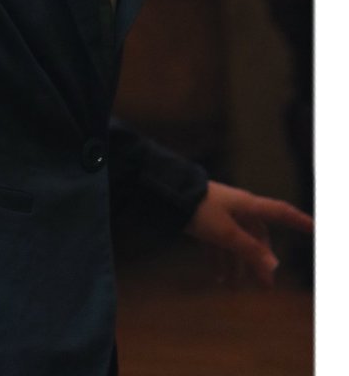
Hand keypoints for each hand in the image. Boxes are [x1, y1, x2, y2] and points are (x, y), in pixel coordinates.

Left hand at [185, 180, 312, 287]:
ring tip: (234, 287)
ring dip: (237, 264)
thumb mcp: (227, 233)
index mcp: (248, 205)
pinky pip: (218, 242)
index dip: (298, 220)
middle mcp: (238, 208)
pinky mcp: (205, 219)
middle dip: (260, 261)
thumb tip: (274, 266)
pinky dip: (220, 259)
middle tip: (264, 286)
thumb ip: (250, 249)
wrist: (167, 194)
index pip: (280, 212)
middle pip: (256, 236)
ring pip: (236, 242)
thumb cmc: (200, 209)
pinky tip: (218, 277)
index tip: (313, 228)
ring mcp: (221, 213)